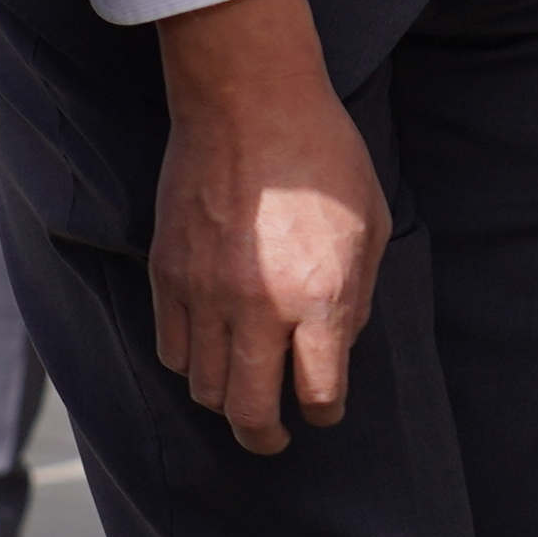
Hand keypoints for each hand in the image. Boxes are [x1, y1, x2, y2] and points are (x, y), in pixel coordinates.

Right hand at [148, 0, 386, 457]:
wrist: (247, 100)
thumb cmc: (322, 155)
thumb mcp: (371, 225)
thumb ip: (357, 297)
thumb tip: (335, 348)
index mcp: (320, 297)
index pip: (318, 394)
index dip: (325, 409)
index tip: (325, 404)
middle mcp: (257, 307)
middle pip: (249, 411)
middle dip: (265, 437)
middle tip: (273, 436)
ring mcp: (204, 293)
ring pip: (203, 387)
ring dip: (225, 399)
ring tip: (240, 389)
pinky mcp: (166, 272)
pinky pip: (170, 348)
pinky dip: (190, 362)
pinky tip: (209, 349)